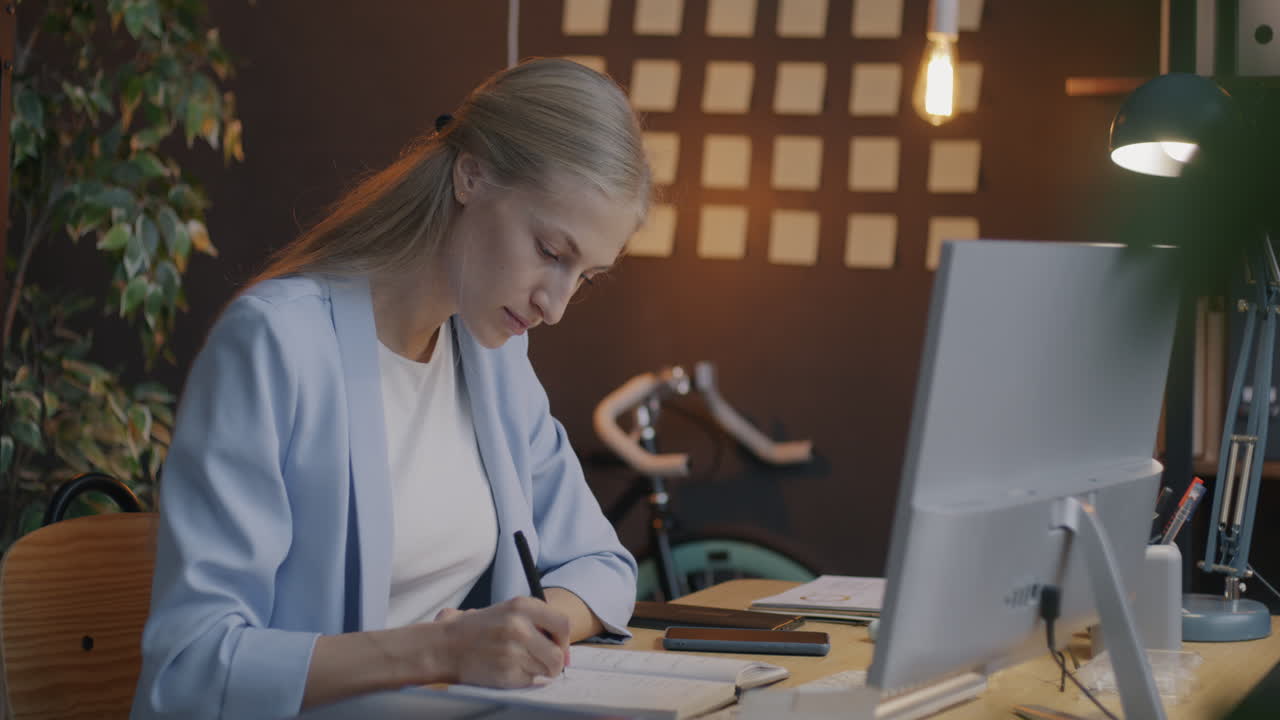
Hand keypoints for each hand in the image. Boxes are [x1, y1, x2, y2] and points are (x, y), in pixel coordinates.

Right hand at [433, 597, 569, 687]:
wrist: (444, 646)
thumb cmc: (476, 630)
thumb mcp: (507, 610)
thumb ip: (536, 621)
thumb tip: (563, 647)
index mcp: (522, 605)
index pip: (563, 624)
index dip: (565, 640)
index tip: (560, 648)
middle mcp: (519, 626)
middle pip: (558, 654)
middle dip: (555, 663)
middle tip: (545, 663)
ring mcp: (513, 651)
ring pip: (545, 670)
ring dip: (537, 671)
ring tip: (518, 663)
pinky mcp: (506, 673)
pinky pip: (529, 682)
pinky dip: (523, 680)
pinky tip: (507, 670)